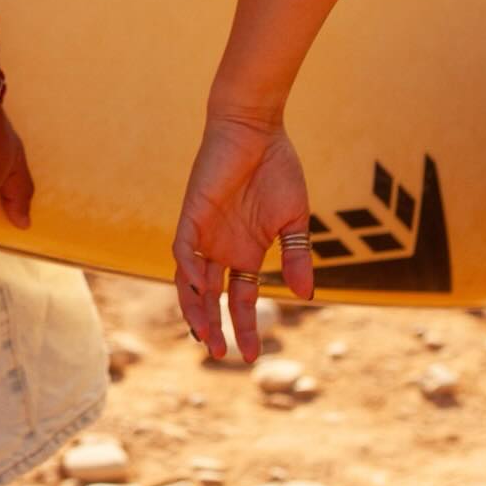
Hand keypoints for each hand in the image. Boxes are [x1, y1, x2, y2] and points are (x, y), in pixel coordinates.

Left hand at [173, 112, 314, 362]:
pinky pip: (181, 247)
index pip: (241, 298)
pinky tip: (196, 287)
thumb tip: (304, 297)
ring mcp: (205, 232)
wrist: (257, 128)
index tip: (253, 357)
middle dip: (214, 326)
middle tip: (221, 354)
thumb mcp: (295, 219)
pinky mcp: (192, 213)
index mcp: (246, 251)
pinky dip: (186, 269)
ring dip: (194, 306)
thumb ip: (297, 256)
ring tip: (203, 335)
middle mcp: (222, 247)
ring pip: (190, 280)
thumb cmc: (277, 167)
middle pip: (211, 296)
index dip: (245, 326)